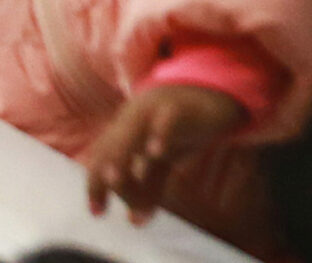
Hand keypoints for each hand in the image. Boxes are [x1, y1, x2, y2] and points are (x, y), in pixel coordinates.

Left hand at [83, 82, 245, 223]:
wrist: (216, 91)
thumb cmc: (184, 126)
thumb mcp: (164, 157)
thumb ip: (150, 185)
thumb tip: (137, 221)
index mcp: (124, 127)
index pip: (102, 157)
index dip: (94, 184)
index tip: (97, 212)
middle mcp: (134, 117)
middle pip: (111, 148)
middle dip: (103, 175)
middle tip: (104, 205)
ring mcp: (155, 110)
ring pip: (132, 135)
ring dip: (120, 157)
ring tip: (115, 180)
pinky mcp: (180, 108)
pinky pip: (167, 120)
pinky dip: (160, 135)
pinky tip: (155, 151)